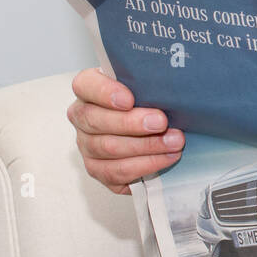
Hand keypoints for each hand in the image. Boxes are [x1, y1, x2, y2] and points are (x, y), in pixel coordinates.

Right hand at [67, 67, 182, 194]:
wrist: (156, 130)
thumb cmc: (148, 103)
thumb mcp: (148, 87)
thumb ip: (149, 85)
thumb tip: (170, 89)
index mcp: (89, 90)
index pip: (85, 85)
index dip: (104, 92)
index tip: (129, 99)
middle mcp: (83, 118)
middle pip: (94, 120)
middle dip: (131, 123)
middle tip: (161, 123)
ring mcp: (87, 146)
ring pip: (108, 148)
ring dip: (146, 146)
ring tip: (174, 142)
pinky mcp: (99, 170)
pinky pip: (116, 172)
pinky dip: (145, 165)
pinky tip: (165, 158)